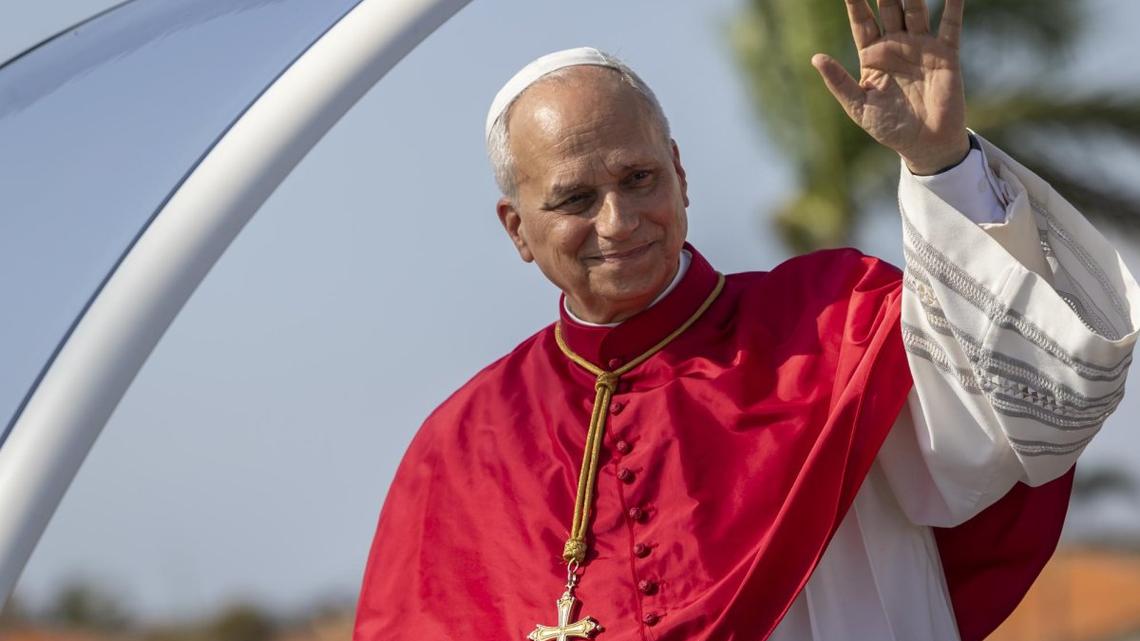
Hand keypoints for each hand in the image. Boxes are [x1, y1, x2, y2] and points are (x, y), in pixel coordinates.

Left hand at [813, 0, 969, 174]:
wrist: (925, 145)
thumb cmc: (888, 127)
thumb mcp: (858, 106)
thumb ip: (839, 82)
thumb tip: (816, 58)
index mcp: (872, 55)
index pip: (861, 20)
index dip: (854, 1)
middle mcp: (896, 45)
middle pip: (888, 7)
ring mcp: (921, 47)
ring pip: (916, 10)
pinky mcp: (945, 55)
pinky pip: (950, 25)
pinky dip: (953, 6)